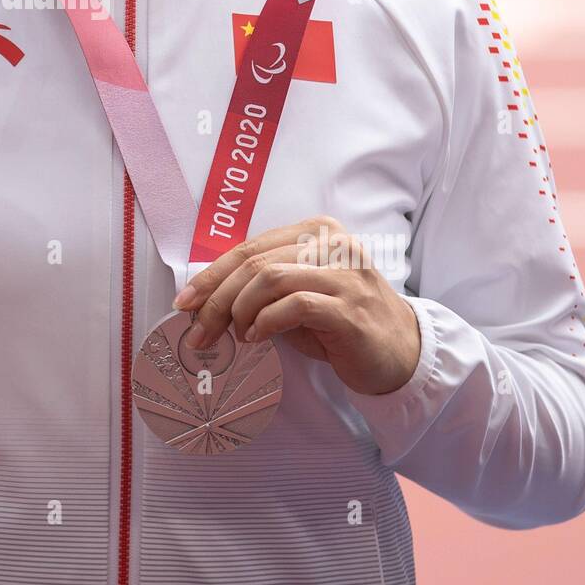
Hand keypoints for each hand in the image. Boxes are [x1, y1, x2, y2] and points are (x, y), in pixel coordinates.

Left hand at [174, 216, 421, 395]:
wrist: (401, 352)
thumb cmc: (340, 322)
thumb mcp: (297, 295)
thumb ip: (261, 287)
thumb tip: (205, 300)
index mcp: (316, 231)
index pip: (249, 247)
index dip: (210, 275)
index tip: (183, 302)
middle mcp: (333, 244)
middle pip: (255, 263)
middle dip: (216, 299)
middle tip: (197, 331)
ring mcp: (344, 274)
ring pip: (270, 278)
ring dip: (239, 311)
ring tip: (234, 336)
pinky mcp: (350, 307)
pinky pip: (295, 305)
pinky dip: (266, 322)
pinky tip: (257, 338)